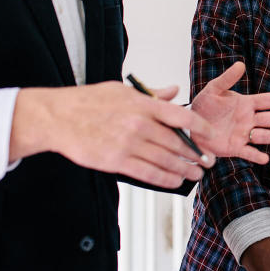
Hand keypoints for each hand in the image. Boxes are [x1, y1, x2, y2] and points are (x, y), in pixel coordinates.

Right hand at [12, 81, 216, 187]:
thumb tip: (173, 91)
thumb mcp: (122, 90)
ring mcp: (128, 144)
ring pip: (166, 160)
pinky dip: (166, 179)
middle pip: (177, 142)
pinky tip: (176, 181)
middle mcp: (139, 124)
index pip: (181, 115)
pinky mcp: (116, 161)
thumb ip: (151, 94)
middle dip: (196, 154)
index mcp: (142, 104)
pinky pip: (148, 173)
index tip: (211, 135)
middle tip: (208, 161)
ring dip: (185, 169)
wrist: (58, 118)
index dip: (201, 127)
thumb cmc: (89, 101)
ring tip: (196, 173)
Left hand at [191, 62, 269, 163]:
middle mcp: (248, 120)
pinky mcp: (234, 148)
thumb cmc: (203, 106)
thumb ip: (227, 79)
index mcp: (246, 104)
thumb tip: (240, 64)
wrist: (190, 125)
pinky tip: (265, 158)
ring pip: (263, 135)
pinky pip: (247, 152)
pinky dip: (255, 156)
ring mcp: (243, 134)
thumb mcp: (213, 90)